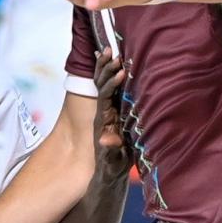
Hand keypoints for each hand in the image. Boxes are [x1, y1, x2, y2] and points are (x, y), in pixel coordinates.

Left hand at [91, 48, 129, 179]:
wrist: (107, 173)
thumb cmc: (112, 168)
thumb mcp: (113, 162)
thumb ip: (110, 151)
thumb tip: (106, 139)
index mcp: (104, 120)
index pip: (106, 97)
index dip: (111, 84)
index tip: (121, 72)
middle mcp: (102, 113)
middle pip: (100, 85)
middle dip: (106, 68)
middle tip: (113, 51)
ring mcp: (105, 112)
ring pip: (102, 85)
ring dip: (105, 67)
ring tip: (109, 49)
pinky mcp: (111, 113)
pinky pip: (108, 91)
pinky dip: (107, 76)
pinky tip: (108, 63)